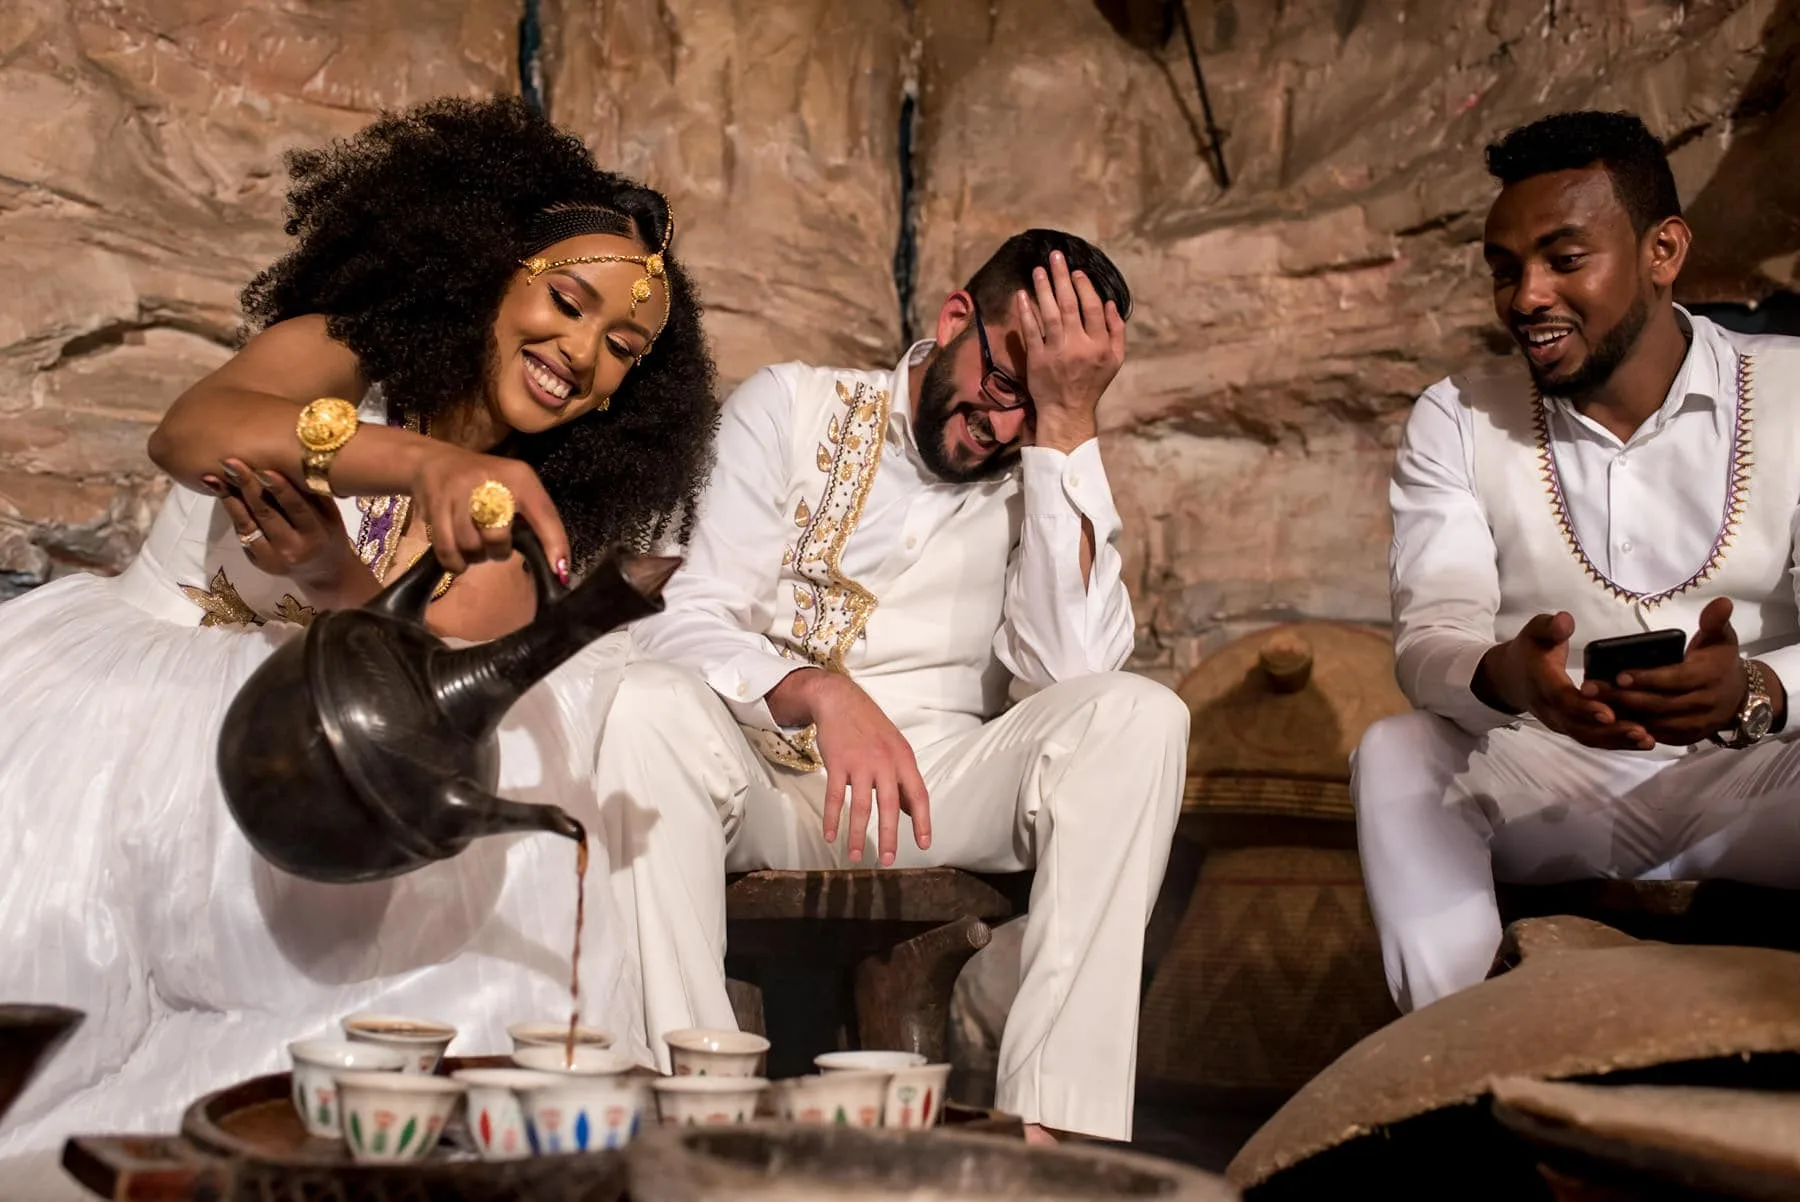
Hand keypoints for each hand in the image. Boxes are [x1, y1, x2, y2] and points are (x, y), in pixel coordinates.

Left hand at [206, 459, 376, 606]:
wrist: (323, 571)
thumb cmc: (328, 534)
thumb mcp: (330, 516)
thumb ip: (312, 494)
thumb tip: (289, 460)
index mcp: (315, 534)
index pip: (296, 508)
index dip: (279, 489)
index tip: (263, 469)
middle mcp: (292, 548)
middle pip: (266, 513)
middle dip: (246, 486)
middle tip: (230, 463)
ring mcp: (272, 558)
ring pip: (247, 523)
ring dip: (229, 498)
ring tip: (214, 477)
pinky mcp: (257, 561)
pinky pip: (242, 532)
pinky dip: (232, 511)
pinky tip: (221, 493)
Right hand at [409, 443, 569, 579]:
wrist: (433, 462)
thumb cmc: (483, 483)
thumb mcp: (514, 488)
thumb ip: (533, 518)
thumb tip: (556, 563)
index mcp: (519, 477)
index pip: (544, 513)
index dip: (554, 544)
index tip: (561, 572)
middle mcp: (490, 480)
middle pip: (498, 537)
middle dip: (498, 551)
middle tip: (494, 546)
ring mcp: (458, 492)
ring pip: (470, 545)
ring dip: (474, 557)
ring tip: (474, 546)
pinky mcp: (435, 505)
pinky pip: (446, 549)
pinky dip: (454, 562)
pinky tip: (458, 558)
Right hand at [767, 668, 931, 866]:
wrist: (840, 700)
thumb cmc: (870, 727)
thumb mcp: (895, 748)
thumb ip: (902, 779)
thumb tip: (911, 811)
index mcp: (904, 759)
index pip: (918, 794)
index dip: (922, 821)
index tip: (924, 844)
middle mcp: (885, 762)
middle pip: (889, 806)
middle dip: (888, 836)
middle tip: (887, 861)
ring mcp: (860, 762)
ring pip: (860, 806)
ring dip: (856, 834)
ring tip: (854, 856)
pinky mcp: (837, 763)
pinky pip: (834, 797)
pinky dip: (832, 818)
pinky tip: (831, 836)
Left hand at [1013, 250, 1125, 451]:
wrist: (1068, 411)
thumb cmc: (1092, 384)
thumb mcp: (1114, 360)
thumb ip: (1116, 331)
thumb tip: (1109, 303)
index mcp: (1100, 345)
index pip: (1092, 308)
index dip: (1084, 287)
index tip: (1076, 272)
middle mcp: (1079, 346)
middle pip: (1069, 304)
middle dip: (1062, 277)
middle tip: (1055, 257)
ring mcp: (1056, 352)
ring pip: (1049, 313)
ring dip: (1043, 288)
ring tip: (1038, 270)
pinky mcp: (1037, 359)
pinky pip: (1031, 331)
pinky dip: (1026, 312)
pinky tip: (1022, 295)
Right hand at [1475, 612, 1653, 750]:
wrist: (1511, 678)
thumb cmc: (1530, 651)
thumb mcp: (1534, 631)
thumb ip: (1549, 626)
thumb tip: (1565, 621)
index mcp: (1541, 682)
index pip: (1561, 699)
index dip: (1584, 708)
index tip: (1609, 713)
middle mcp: (1549, 708)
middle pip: (1578, 726)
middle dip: (1609, 731)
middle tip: (1641, 731)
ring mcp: (1559, 721)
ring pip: (1586, 737)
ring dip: (1617, 741)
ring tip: (1647, 740)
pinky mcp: (1570, 727)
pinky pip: (1592, 738)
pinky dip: (1616, 743)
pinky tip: (1643, 741)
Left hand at [1586, 598, 1764, 744]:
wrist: (1740, 695)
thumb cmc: (1720, 660)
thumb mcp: (1721, 638)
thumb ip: (1715, 621)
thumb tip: (1721, 601)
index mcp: (1709, 677)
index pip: (1675, 680)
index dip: (1648, 679)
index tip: (1619, 675)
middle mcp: (1703, 704)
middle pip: (1659, 704)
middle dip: (1623, 698)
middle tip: (1591, 690)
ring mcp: (1696, 724)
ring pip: (1656, 723)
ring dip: (1624, 715)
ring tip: (1592, 704)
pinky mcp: (1687, 737)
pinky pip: (1658, 735)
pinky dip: (1634, 729)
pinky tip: (1609, 719)